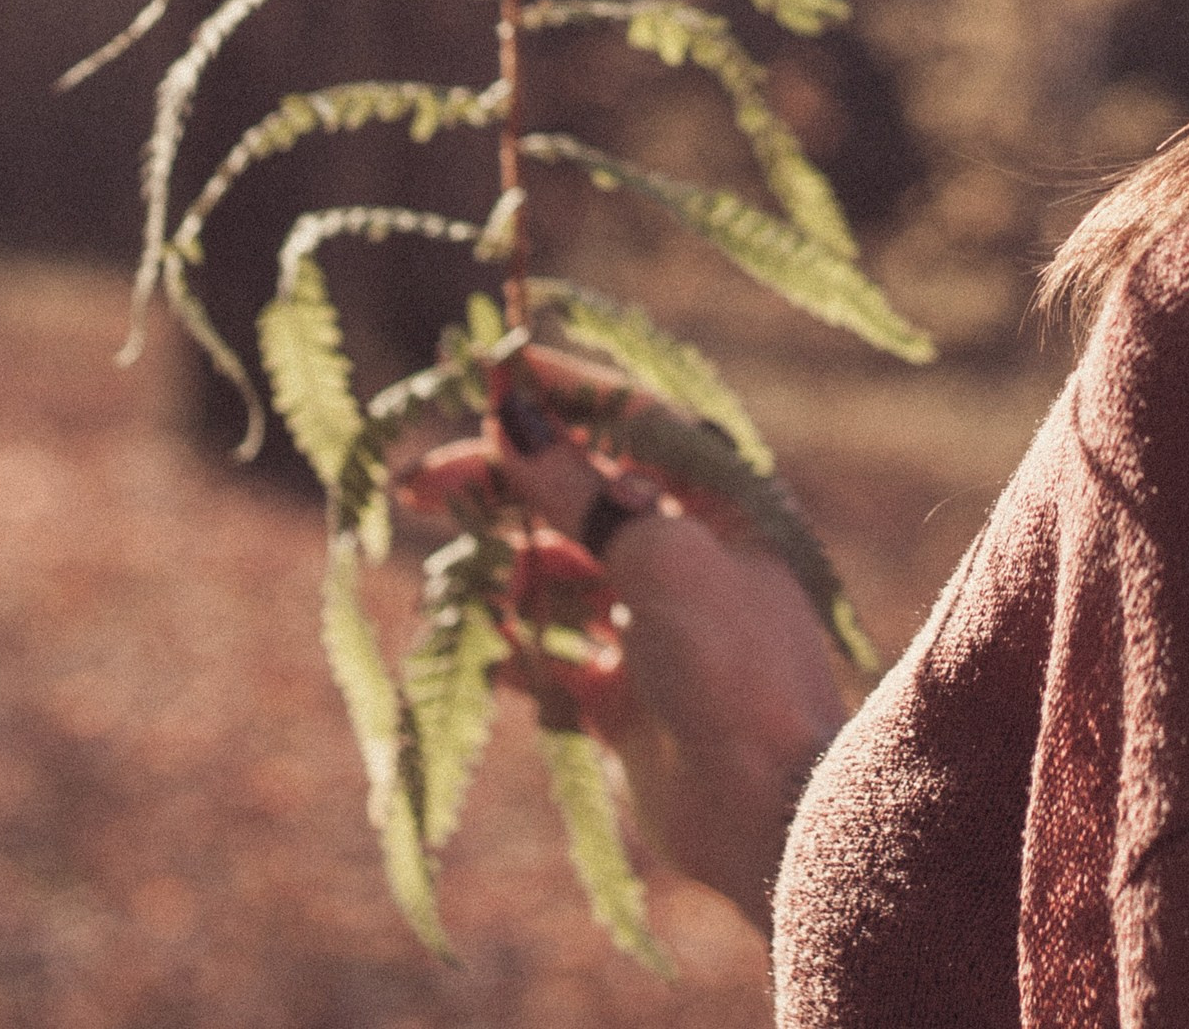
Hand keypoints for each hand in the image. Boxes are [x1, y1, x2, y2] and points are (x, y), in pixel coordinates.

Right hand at [396, 358, 848, 930]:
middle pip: (579, 494)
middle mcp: (685, 551)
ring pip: (559, 573)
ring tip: (455, 579)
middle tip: (419, 484)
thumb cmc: (732, 663)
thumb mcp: (658, 559)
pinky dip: (516, 648)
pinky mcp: (626, 695)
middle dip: (503, 484)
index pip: (628, 418)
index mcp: (716, 499)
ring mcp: (653, 624)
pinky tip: (487, 647)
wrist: (768, 813)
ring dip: (505, 568)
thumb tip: (513, 416)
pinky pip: (554, 655)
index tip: (487, 374)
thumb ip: (579, 491)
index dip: (560, 392)